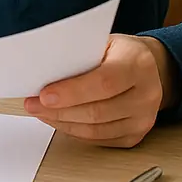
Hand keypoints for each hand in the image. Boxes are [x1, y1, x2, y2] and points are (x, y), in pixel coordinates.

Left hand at [23, 34, 176, 147]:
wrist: (148, 67)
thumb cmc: (120, 53)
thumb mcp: (103, 42)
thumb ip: (80, 55)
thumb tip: (43, 71)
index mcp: (138, 64)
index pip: (104, 82)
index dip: (72, 92)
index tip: (44, 95)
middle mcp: (147, 94)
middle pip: (98, 111)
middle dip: (59, 110)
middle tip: (33, 104)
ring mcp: (143, 118)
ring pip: (96, 130)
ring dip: (63, 123)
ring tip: (42, 112)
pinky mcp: (135, 135)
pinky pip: (99, 139)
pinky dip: (75, 132)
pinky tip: (60, 121)